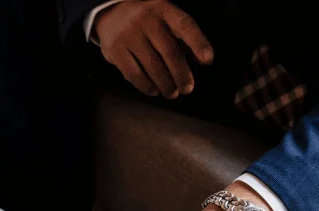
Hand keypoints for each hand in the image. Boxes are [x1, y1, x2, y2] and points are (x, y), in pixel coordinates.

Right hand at [94, 0, 212, 98]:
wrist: (110, 13)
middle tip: (188, 89)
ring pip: (153, 67)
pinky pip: (134, 74)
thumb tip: (202, 60)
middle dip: (181, 74)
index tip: (208, 60)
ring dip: (165, 84)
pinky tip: (154, 91)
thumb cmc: (147, 21)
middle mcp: (146, 19)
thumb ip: (182, 38)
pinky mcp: (115, 50)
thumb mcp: (165, 19)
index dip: (198, 43)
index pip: (185, 25)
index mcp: (163, 9)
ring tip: (172, 93)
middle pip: (170, 52)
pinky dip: (146, 86)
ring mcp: (129, 35)